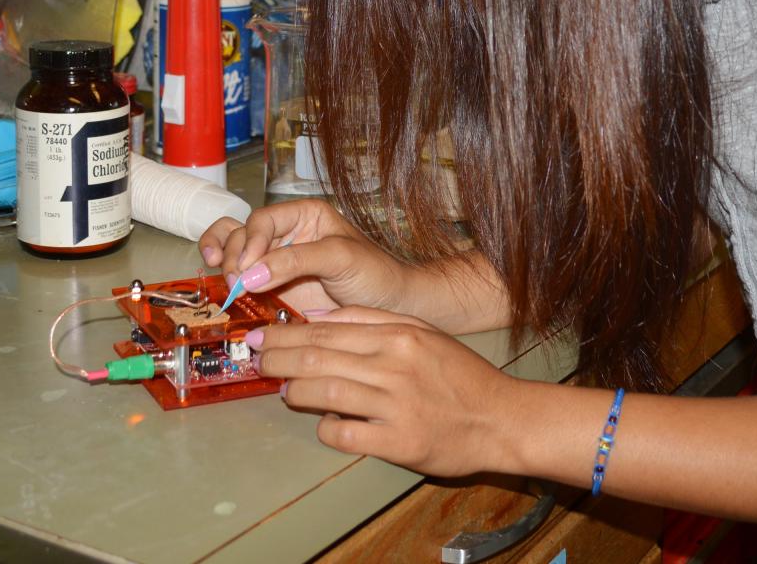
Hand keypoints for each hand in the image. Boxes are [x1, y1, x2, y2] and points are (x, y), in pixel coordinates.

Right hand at [198, 200, 411, 317]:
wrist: (387, 306)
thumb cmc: (373, 273)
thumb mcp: (341, 257)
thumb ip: (298, 260)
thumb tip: (250, 273)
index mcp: (304, 215)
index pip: (263, 220)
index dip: (251, 241)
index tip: (247, 267)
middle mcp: (285, 234)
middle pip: (242, 234)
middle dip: (234, 256)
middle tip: (236, 283)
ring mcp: (275, 262)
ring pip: (233, 250)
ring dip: (222, 263)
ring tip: (224, 281)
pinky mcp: (271, 288)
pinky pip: (239, 277)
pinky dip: (223, 277)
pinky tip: (220, 284)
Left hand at [250, 309, 515, 476]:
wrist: (500, 418)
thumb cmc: (460, 375)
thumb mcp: (424, 332)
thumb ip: (375, 320)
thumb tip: (323, 316)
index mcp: (399, 334)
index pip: (328, 329)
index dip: (287, 332)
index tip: (262, 334)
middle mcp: (394, 365)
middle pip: (318, 357)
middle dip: (278, 357)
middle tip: (257, 358)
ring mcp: (395, 404)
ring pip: (325, 392)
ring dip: (294, 392)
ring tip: (283, 391)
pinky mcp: (397, 441)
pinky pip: (344, 433)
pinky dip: (325, 427)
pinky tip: (323, 421)